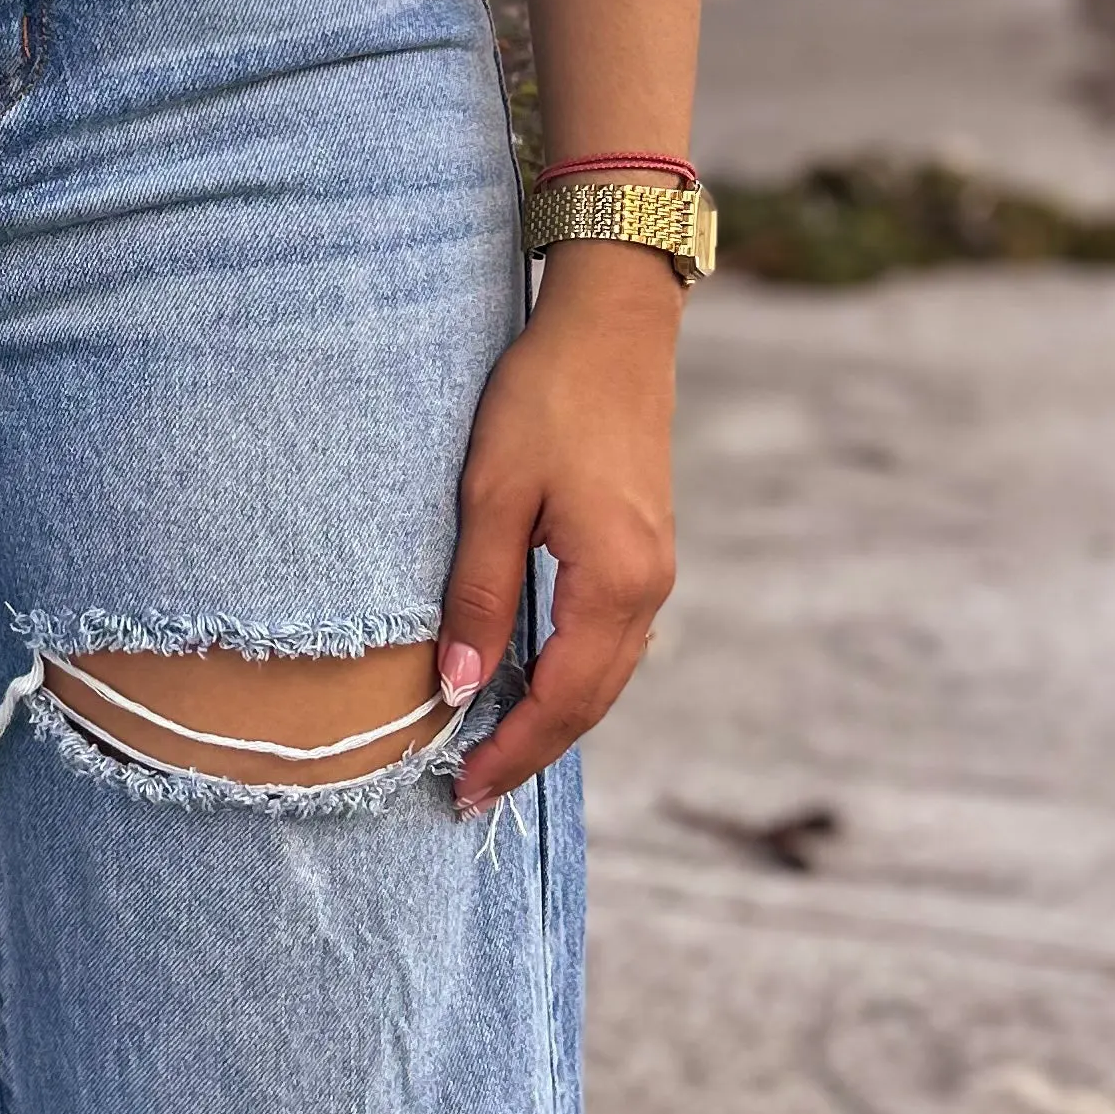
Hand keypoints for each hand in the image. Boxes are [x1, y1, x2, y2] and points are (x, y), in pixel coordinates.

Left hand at [437, 242, 680, 809]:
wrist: (611, 322)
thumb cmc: (544, 396)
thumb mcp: (492, 493)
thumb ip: (479, 594)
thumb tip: (460, 687)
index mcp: (614, 581)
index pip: (562, 700)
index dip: (512, 751)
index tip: (464, 791)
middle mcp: (648, 587)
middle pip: (592, 702)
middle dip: (532, 750)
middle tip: (471, 791)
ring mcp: (655, 569)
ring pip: (606, 675)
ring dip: (553, 718)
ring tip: (492, 750)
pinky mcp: (645, 549)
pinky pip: (611, 640)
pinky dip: (572, 676)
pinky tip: (530, 682)